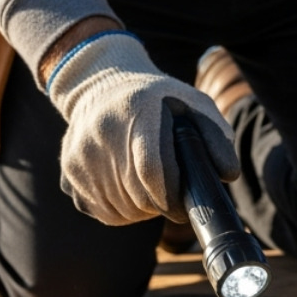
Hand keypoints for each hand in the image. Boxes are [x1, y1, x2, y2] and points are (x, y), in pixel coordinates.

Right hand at [47, 31, 239, 225]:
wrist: (101, 85)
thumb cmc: (157, 100)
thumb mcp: (193, 104)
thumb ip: (216, 137)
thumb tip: (227, 174)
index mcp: (137, 109)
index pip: (152, 170)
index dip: (172, 197)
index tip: (183, 206)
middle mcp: (102, 131)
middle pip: (137, 196)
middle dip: (160, 207)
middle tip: (170, 198)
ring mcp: (80, 154)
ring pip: (119, 210)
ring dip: (141, 211)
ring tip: (150, 191)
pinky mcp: (69, 172)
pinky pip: (100, 211)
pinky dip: (119, 211)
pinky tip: (127, 189)